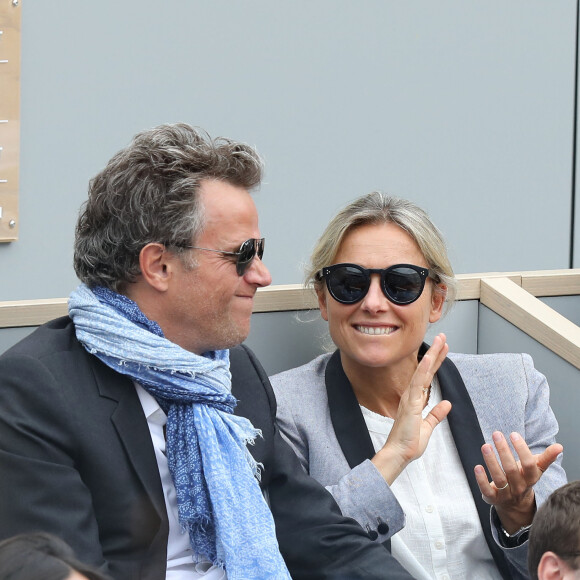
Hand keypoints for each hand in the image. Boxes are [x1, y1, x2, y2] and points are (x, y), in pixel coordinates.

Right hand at [372, 333, 451, 484]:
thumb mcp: (427, 427)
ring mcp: (410, 398)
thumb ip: (436, 414)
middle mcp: (411, 395)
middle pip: (425, 370)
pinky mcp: (410, 403)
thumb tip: (446, 403)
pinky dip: (423, 370)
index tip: (443, 349)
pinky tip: (429, 359)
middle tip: (443, 337)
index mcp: (415, 400)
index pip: (428, 376)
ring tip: (440, 341)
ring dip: (431, 356)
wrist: (399, 453)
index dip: (436, 362)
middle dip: (435, 353)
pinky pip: (417, 383)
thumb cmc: (409, 442)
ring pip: (422, 371)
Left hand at [474, 431, 562, 533]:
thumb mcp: (536, 469)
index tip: (513, 434)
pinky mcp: (493, 498)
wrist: (516, 503)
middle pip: (511, 469)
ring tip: (486, 446)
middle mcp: (519, 486)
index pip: (529, 464)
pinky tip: (477, 467)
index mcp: (530, 478)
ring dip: (491, 461)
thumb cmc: (524, 478)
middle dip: (504, 451)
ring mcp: (506, 493)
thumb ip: (547, 457)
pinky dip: (481, 480)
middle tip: (497, 434)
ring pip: (499, 478)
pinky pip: (487, 491)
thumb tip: (559, 446)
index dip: (522, 449)